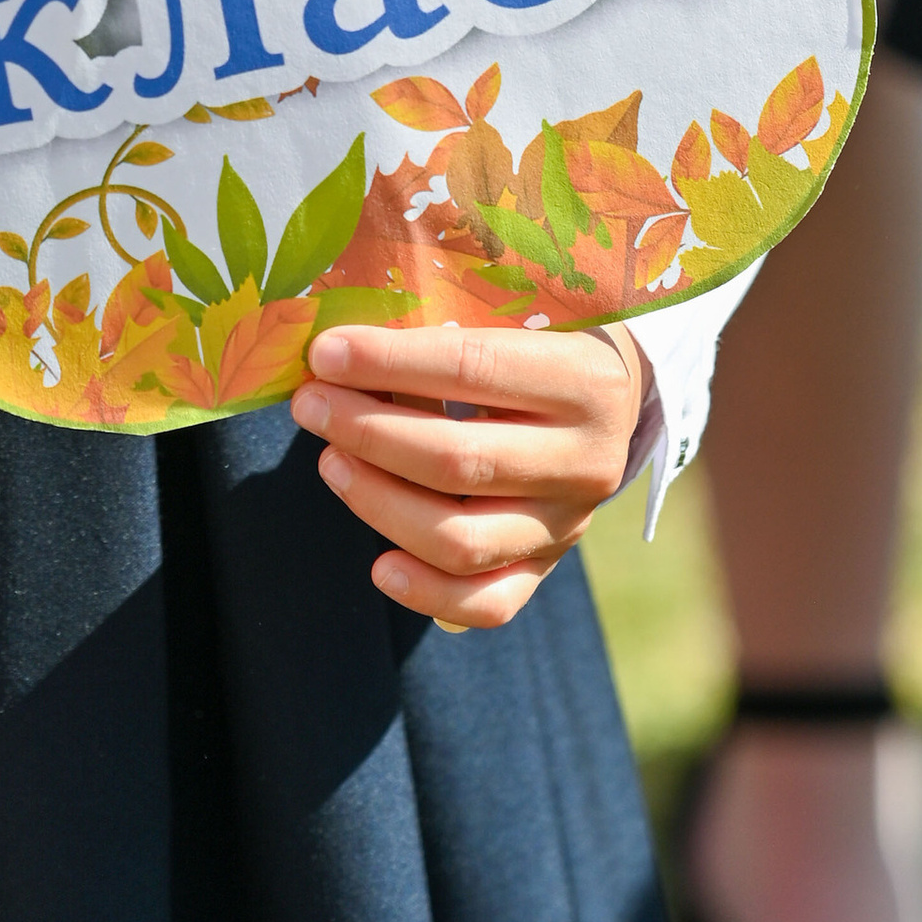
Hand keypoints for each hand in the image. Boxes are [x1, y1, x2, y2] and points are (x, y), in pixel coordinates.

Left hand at [293, 320, 648, 628]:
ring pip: (461, 540)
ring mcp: (568, 524)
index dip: (388, 362)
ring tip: (330, 461)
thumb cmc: (539, 339)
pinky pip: (486, 603)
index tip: (324, 354)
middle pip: (459, 461)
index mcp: (583, 379)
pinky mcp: (547, 566)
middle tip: (310, 405)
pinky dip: (427, 592)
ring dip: (378, 503)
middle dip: (367, 432)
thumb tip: (337, 352)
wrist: (611, 398)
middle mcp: (586, 460)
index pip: (472, 369)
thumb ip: (442, 328)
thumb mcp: (512, 317)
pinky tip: (379, 564)